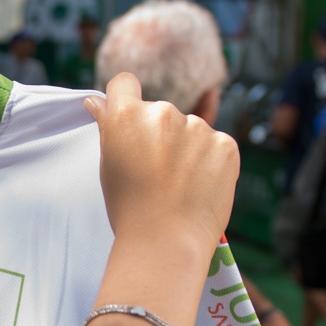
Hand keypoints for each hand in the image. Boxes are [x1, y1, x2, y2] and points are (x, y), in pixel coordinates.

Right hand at [84, 72, 238, 254]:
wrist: (166, 242)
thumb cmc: (130, 209)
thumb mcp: (108, 166)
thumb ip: (108, 128)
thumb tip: (98, 101)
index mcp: (127, 116)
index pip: (124, 83)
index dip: (125, 99)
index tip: (130, 121)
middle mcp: (163, 113)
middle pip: (160, 112)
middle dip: (158, 134)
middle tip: (156, 172)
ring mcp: (198, 128)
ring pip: (190, 129)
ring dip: (186, 148)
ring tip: (180, 185)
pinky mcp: (226, 144)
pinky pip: (216, 145)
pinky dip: (210, 161)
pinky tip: (200, 186)